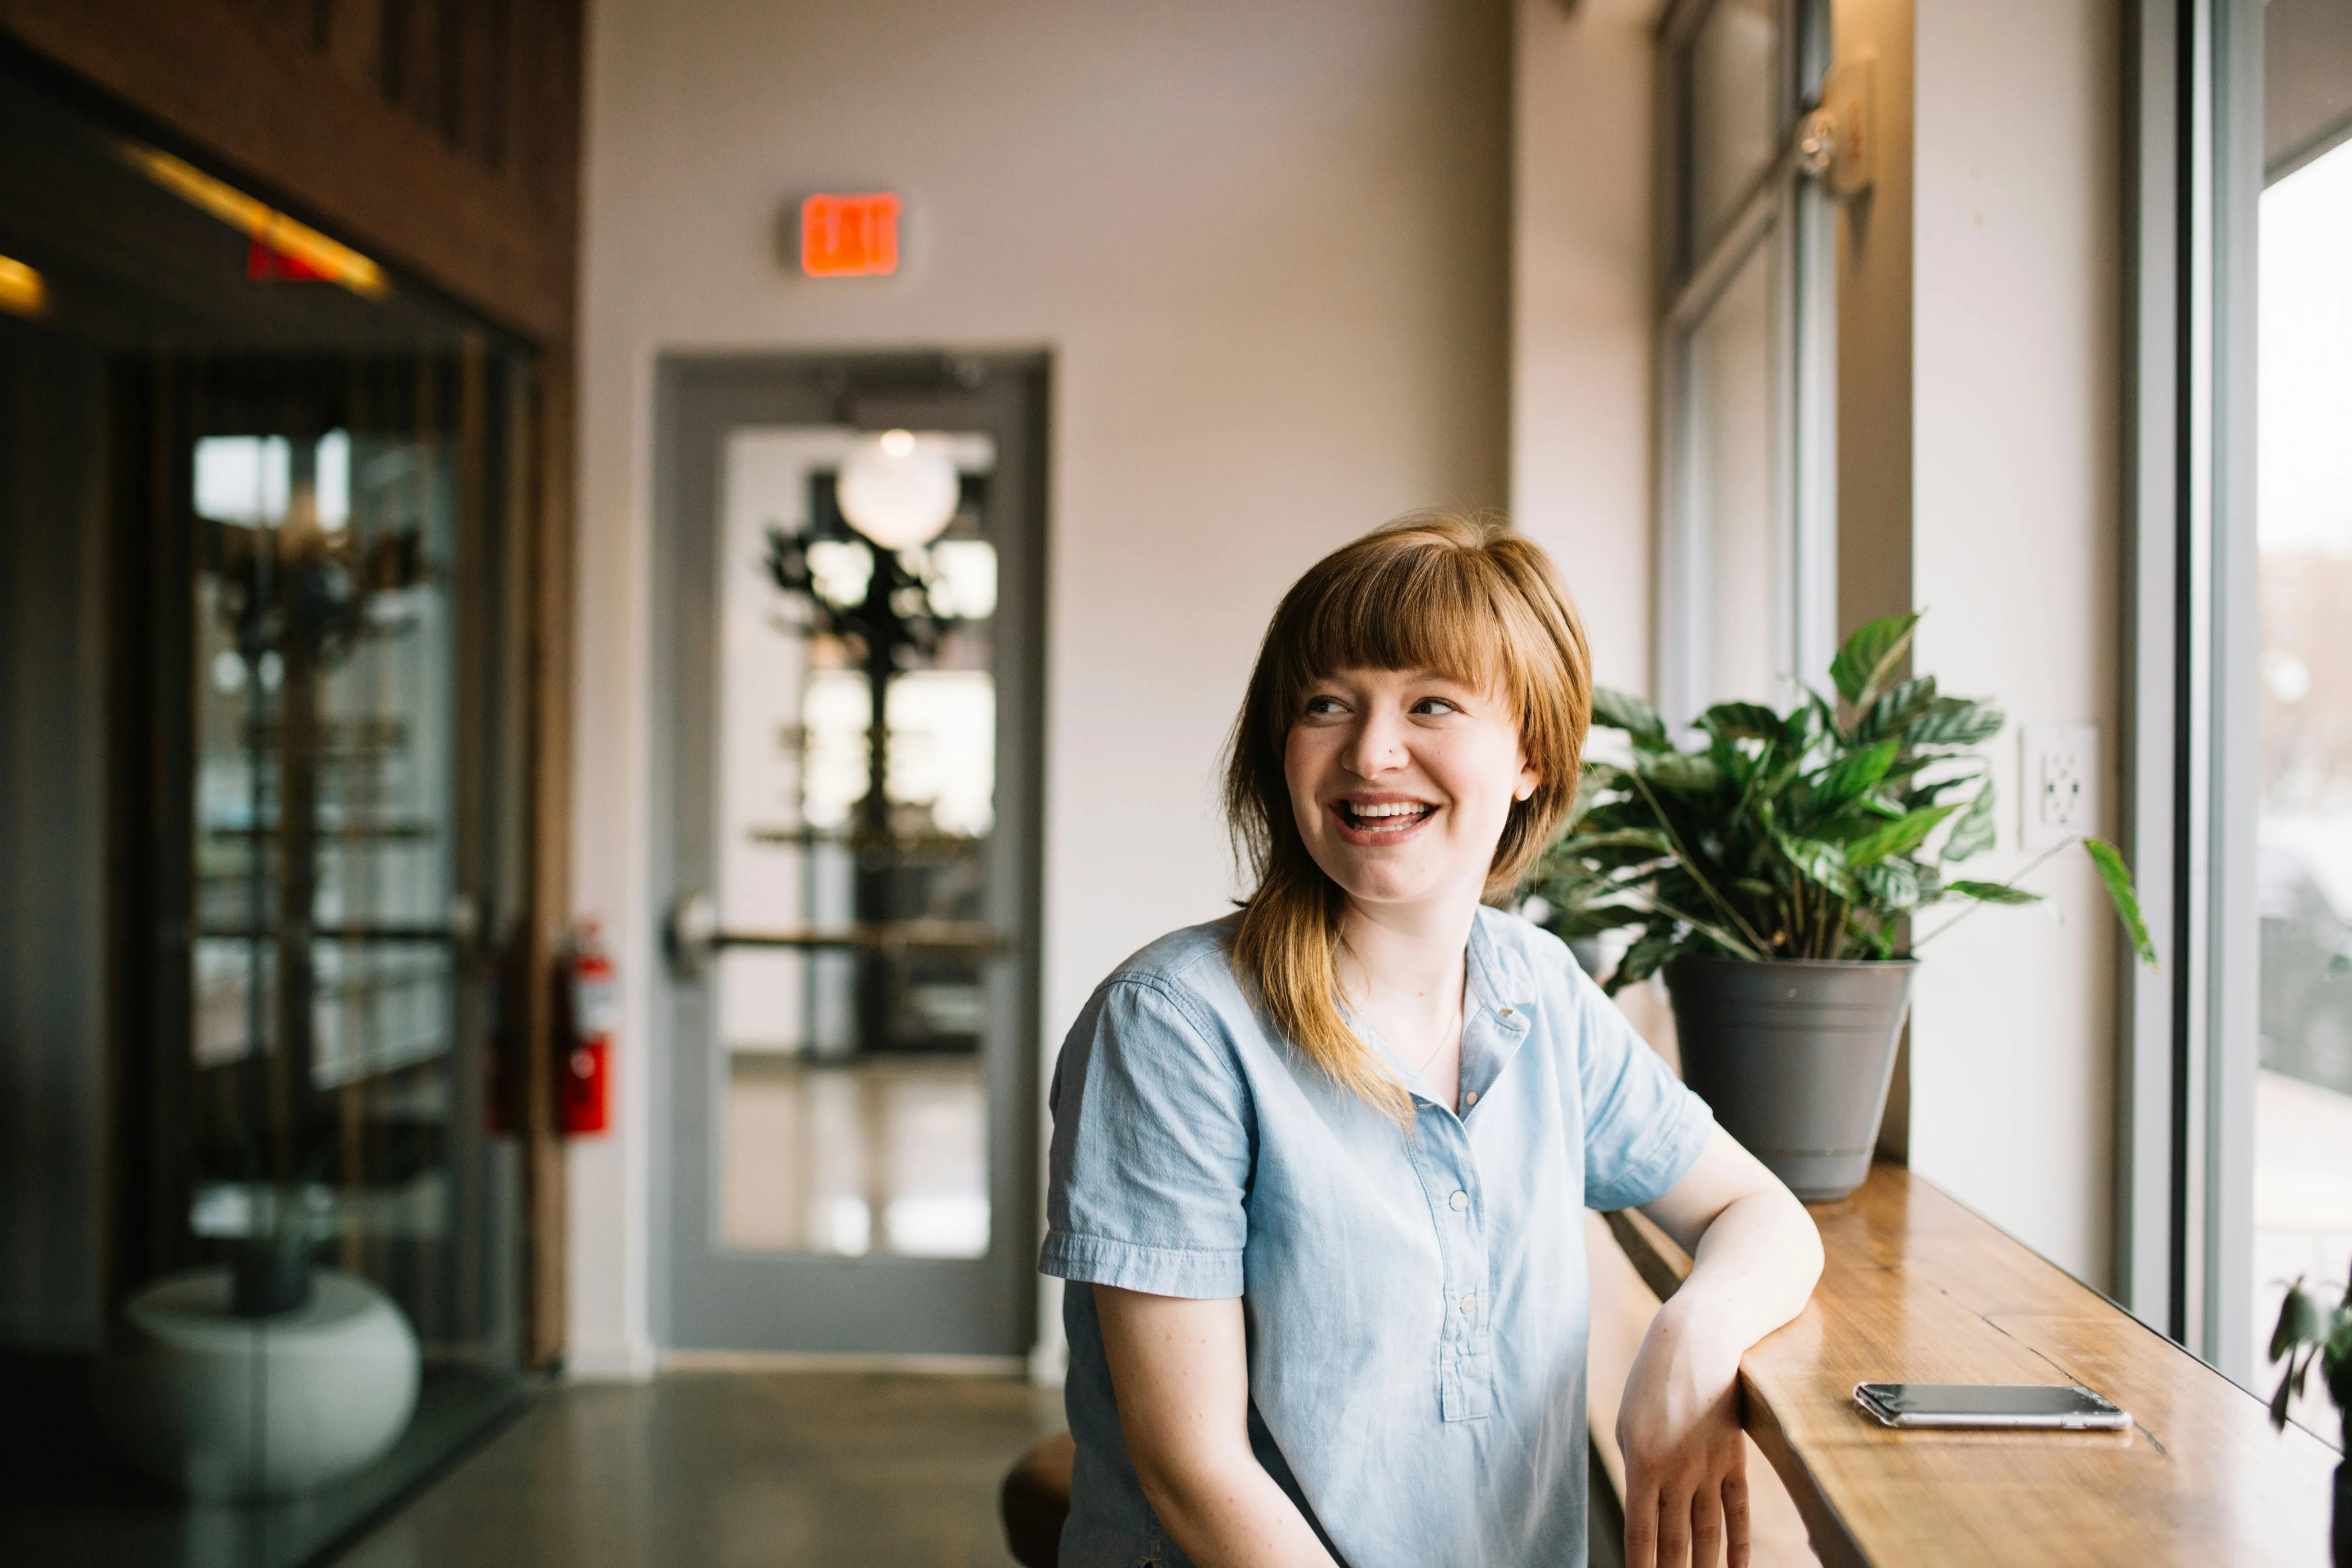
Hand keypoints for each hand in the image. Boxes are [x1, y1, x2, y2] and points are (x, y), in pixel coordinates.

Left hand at [1615, 1298, 1750, 1567]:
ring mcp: (1709, 1468)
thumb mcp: (1628, 1424)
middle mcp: (1677, 1472)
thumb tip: (1643, 1512)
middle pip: (1675, 1543)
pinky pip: (1737, 1513)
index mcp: (1641, 1463)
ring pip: (1708, 1535)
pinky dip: (1738, 1546)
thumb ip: (1636, 1470)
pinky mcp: (1734, 1460)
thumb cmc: (1651, 1382)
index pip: (1641, 1534)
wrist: (1697, 1341)